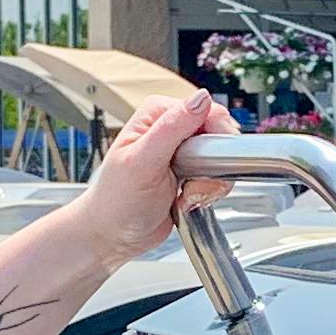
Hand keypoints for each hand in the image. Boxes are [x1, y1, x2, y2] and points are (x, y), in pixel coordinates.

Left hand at [75, 92, 240, 258]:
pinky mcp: (190, 176)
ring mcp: (183, 154)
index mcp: (158, 114)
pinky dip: (207, 195)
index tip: (203, 161)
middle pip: (218, 136)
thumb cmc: (116, 200)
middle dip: (212, 166)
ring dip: (208, 186)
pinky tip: (185, 202)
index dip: (213, 136)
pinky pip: (216, 180)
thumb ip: (172, 127)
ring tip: (185, 196)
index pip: (205, 110)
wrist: (113, 235)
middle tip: (189, 183)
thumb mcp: (143, 161)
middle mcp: (172, 130)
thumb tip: (201, 99)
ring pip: (221, 162)